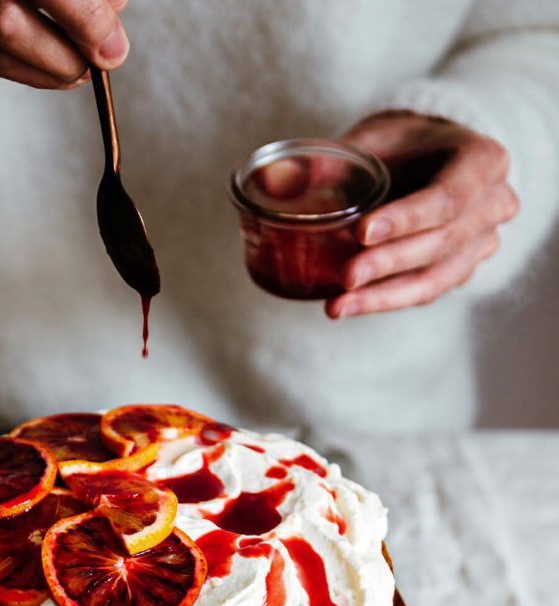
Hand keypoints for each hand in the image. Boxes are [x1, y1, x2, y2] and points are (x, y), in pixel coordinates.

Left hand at [326, 111, 518, 318]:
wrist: (425, 159)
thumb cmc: (399, 143)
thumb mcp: (368, 139)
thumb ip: (325, 162)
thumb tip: (270, 181)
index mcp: (483, 160)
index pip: (449, 197)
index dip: (407, 219)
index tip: (361, 233)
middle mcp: (495, 204)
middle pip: (442, 243)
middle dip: (389, 264)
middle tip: (344, 278)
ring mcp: (483, 242)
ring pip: (436, 279)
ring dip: (383, 296)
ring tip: (337, 306)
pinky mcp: (461, 270)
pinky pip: (425, 292)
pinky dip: (385, 301)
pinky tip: (348, 306)